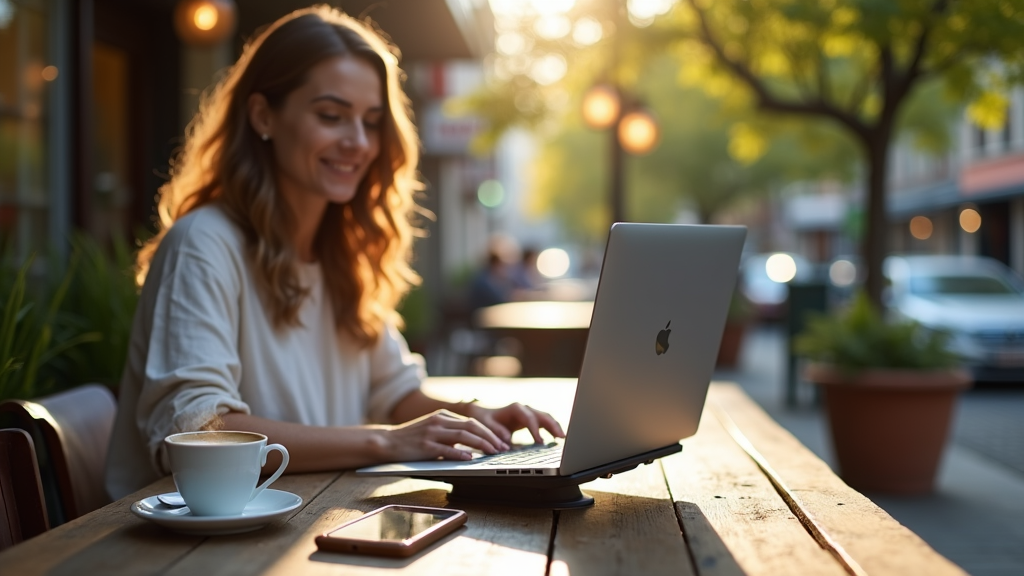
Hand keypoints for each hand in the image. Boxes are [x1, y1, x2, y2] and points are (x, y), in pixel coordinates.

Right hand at [379, 409, 510, 461]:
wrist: (388, 442)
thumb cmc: (412, 439)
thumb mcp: (434, 430)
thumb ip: (451, 433)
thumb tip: (473, 444)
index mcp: (443, 415)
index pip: (472, 422)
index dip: (489, 432)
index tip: (501, 441)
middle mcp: (439, 421)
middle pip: (471, 426)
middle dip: (490, 437)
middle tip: (503, 448)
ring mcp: (431, 433)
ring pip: (463, 435)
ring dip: (481, 444)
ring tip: (493, 452)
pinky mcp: (424, 446)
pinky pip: (446, 449)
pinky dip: (460, 453)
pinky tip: (470, 458)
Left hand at [463, 403, 565, 444]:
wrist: (484, 413)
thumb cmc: (485, 419)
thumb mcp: (487, 425)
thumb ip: (496, 432)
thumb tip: (507, 440)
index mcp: (515, 408)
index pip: (529, 418)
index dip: (536, 430)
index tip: (540, 442)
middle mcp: (524, 408)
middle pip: (542, 415)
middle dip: (552, 426)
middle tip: (561, 437)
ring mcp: (528, 413)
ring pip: (546, 418)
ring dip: (555, 427)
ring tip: (563, 438)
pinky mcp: (531, 418)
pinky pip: (544, 422)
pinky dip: (551, 428)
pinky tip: (558, 437)